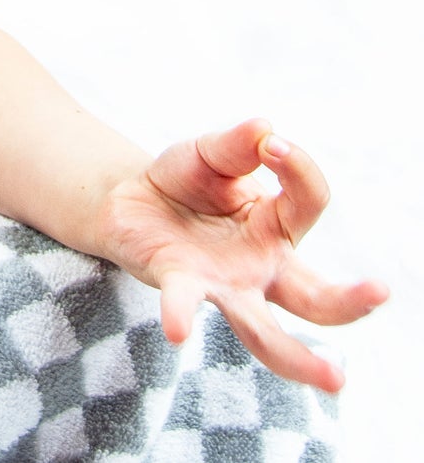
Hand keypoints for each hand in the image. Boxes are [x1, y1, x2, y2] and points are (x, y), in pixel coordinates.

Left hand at [98, 118, 388, 391]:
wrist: (128, 197)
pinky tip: (178, 330)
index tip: (270, 144)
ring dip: (297, 358)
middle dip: (351, 300)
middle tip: (380, 290)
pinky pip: (184, 303)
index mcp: (277, 229)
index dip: (298, 168)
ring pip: (267, 333)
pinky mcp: (179, 285)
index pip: (309, 204)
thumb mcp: (210, 153)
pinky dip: (180, 314)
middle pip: (318, 299)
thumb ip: (235, 145)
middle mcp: (262, 268)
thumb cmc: (185, 180)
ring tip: (334, 381)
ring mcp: (224, 285)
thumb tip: (265, 129)